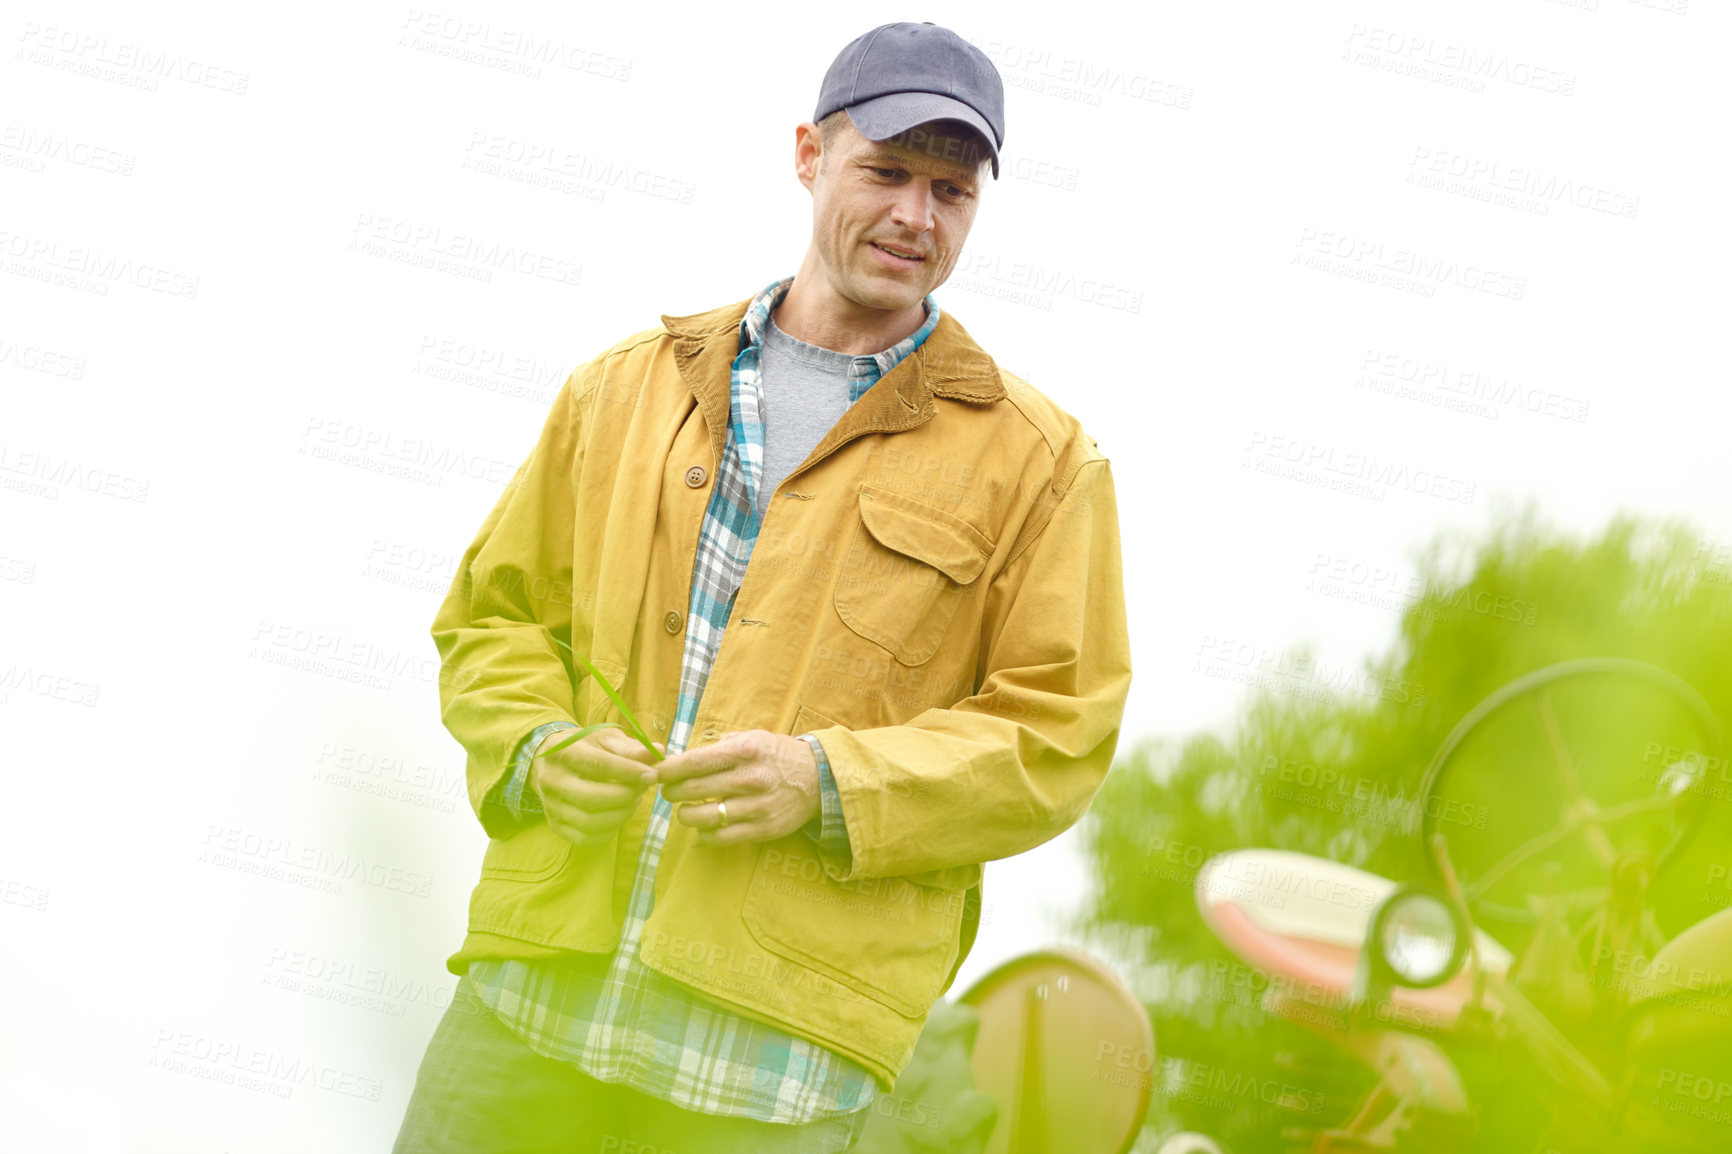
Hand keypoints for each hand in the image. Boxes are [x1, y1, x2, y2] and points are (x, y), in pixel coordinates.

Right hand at [530, 727, 664, 846]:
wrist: (552, 762)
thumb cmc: (586, 747)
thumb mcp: (606, 739)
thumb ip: (631, 747)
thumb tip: (659, 752)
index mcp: (561, 751)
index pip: (596, 764)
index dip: (627, 772)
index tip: (652, 775)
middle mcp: (551, 780)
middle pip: (590, 797)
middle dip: (625, 796)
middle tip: (644, 788)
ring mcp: (550, 806)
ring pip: (589, 821)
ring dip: (620, 814)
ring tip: (634, 800)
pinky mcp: (555, 825)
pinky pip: (585, 838)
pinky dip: (610, 830)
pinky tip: (619, 814)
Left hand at [655, 730, 819, 845]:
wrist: (819, 778)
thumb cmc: (777, 755)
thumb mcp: (752, 738)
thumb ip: (719, 747)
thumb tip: (681, 758)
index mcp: (744, 752)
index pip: (694, 762)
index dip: (668, 769)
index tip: (656, 772)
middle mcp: (749, 779)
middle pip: (692, 790)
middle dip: (671, 792)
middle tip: (668, 792)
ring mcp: (756, 807)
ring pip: (702, 817)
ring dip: (685, 815)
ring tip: (685, 810)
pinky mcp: (762, 829)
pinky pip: (720, 837)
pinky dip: (705, 834)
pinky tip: (705, 826)